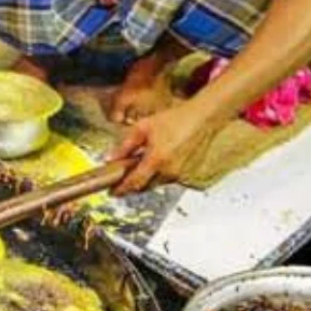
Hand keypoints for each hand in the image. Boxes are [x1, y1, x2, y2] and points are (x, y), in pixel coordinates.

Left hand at [108, 101, 222, 194]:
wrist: (200, 119)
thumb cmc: (173, 120)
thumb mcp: (143, 128)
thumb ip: (125, 145)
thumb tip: (110, 158)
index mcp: (157, 159)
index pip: (135, 182)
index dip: (122, 189)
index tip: (113, 192)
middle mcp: (169, 170)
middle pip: (145, 187)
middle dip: (131, 186)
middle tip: (120, 182)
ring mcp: (180, 174)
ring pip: (156, 184)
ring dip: (144, 181)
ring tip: (135, 170)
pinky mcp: (186, 174)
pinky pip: (166, 180)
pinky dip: (157, 176)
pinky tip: (153, 165)